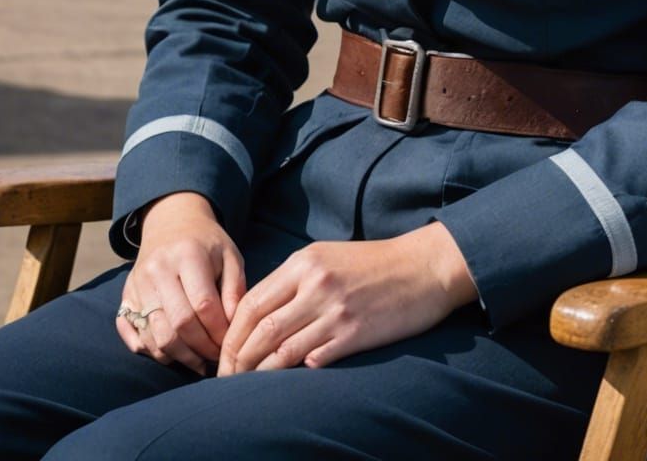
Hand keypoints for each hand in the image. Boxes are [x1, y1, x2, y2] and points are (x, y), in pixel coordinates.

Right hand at [116, 192, 245, 375]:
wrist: (171, 222)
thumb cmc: (207, 244)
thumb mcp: (230, 256)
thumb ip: (234, 290)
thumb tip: (233, 327)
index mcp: (187, 255)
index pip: (203, 305)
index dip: (219, 332)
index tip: (230, 343)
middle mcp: (158, 269)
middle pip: (178, 324)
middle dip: (201, 349)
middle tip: (216, 358)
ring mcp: (137, 283)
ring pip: (156, 336)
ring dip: (180, 357)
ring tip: (199, 361)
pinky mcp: (125, 296)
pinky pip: (134, 336)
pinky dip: (154, 352)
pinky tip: (174, 353)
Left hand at [216, 221, 477, 375]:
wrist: (423, 267)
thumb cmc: (373, 263)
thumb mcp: (327, 257)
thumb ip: (294, 280)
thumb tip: (261, 312)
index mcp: (304, 263)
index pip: (252, 303)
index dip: (232, 334)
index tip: (223, 354)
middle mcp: (315, 284)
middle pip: (261, 328)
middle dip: (238, 358)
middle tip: (227, 379)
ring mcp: (335, 310)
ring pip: (283, 349)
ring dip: (261, 373)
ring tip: (247, 388)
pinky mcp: (355, 334)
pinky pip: (315, 360)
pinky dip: (298, 372)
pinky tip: (289, 382)